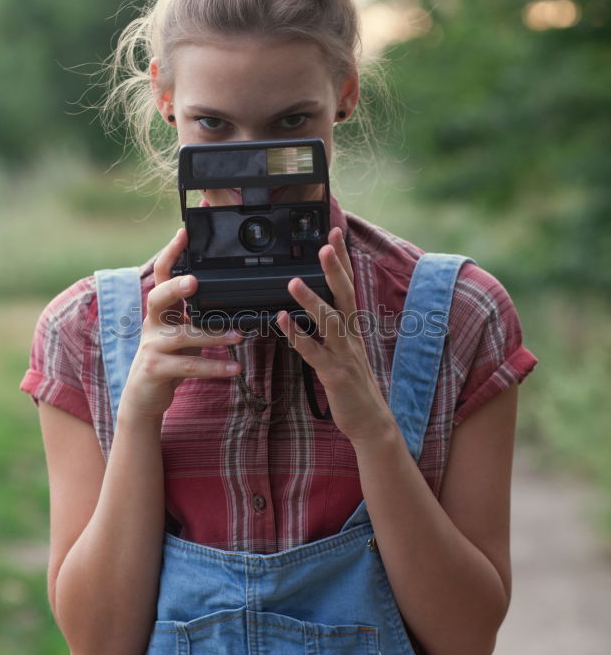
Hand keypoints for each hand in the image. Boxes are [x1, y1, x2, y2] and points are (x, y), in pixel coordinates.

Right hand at [118, 228, 241, 421]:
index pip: (162, 275)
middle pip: (158, 297)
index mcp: (161, 310)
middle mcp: (152, 324)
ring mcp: (152, 346)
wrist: (144, 396)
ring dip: (213, 335)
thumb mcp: (183, 332)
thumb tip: (229, 296)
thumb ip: (199, 314)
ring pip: (181, 336)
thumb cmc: (170, 358)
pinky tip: (235, 368)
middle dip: (176, 287)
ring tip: (239, 335)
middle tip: (195, 281)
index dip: (171, 253)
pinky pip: (188, 365)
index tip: (183, 233)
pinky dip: (214, 366)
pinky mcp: (155, 369)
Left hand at [275, 227, 394, 444]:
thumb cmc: (354, 385)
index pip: (348, 285)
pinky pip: (314, 353)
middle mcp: (351, 336)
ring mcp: (345, 355)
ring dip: (312, 300)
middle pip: (345, 295)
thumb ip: (331, 328)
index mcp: (353, 328)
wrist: (371, 422)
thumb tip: (313, 305)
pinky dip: (299, 336)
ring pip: (330, 321)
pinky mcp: (335, 375)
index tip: (335, 232)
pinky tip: (283, 321)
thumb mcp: (344, 350)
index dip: (343, 259)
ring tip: (294, 281)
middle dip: (336, 268)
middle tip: (325, 243)